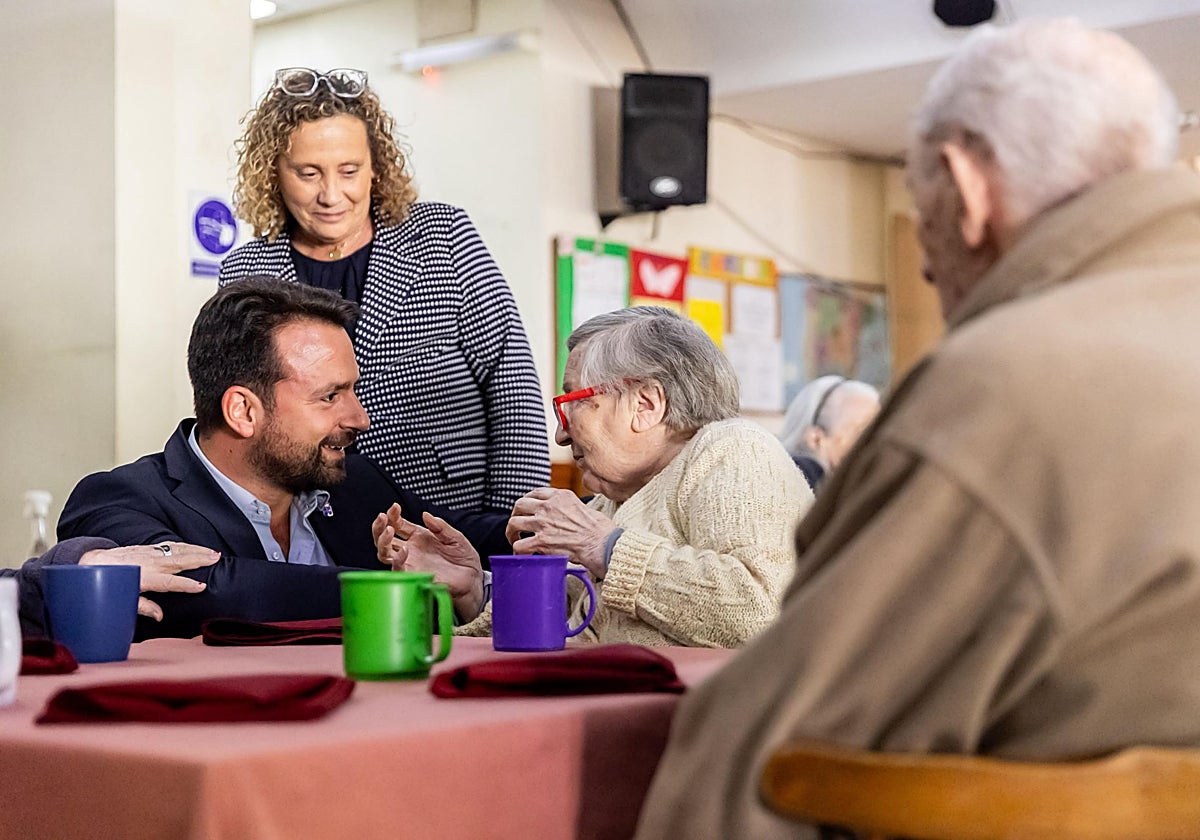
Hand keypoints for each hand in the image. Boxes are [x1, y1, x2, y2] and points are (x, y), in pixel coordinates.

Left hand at [79, 542, 219, 621]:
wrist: (93, 562)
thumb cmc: (108, 583)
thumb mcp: (123, 598)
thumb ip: (143, 607)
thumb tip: (160, 616)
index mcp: (143, 577)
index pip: (169, 582)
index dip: (185, 585)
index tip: (201, 586)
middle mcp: (148, 563)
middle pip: (178, 560)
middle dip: (198, 559)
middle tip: (215, 559)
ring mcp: (149, 553)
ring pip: (177, 550)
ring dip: (196, 550)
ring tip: (213, 553)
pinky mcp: (148, 547)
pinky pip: (170, 546)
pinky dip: (185, 546)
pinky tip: (195, 548)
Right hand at [372, 503, 484, 619]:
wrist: (472, 579)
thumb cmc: (463, 559)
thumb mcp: (455, 537)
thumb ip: (441, 526)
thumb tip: (426, 515)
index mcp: (418, 537)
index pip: (398, 524)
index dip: (393, 515)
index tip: (395, 507)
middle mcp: (410, 550)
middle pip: (385, 539)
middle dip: (379, 527)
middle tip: (382, 517)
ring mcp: (410, 563)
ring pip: (384, 553)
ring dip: (382, 541)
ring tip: (389, 530)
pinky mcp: (414, 576)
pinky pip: (398, 570)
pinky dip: (397, 561)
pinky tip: (403, 551)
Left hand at [507, 488, 614, 577]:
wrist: (602, 543)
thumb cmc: (599, 529)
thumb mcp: (584, 506)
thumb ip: (569, 507)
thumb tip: (565, 515)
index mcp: (560, 496)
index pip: (535, 492)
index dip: (527, 500)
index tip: (526, 508)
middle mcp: (548, 506)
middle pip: (519, 505)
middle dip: (515, 514)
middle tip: (517, 524)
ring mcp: (543, 523)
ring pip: (514, 523)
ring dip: (511, 532)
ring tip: (514, 539)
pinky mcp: (542, 542)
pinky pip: (520, 545)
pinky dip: (517, 551)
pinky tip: (521, 554)